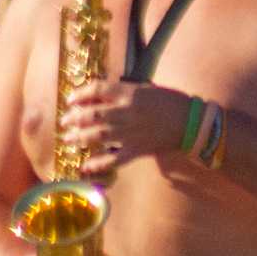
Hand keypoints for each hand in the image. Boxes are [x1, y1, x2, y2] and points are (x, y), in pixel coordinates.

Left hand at [59, 80, 193, 175]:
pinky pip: (115, 159)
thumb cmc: (171, 102)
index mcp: (131, 94)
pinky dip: (99, 164)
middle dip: (74, 118)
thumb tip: (99, 96)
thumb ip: (124, 92)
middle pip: (92, 114)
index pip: (98, 89)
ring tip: (69, 139)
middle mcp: (128, 112)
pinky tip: (87, 166)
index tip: (70, 100)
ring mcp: (132, 132)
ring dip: (80, 138)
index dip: (80, 94)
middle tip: (65, 122)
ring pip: (98, 136)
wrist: (192, 123)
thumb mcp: (147, 89)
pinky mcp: (138, 149)